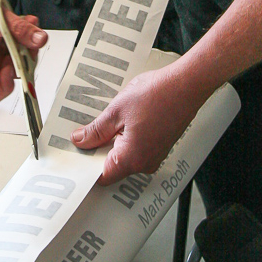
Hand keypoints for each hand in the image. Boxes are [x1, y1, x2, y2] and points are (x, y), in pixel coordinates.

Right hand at [0, 0, 46, 104]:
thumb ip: (20, 30)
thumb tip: (40, 39)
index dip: (8, 85)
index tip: (16, 66)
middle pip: (11, 75)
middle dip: (24, 59)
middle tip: (29, 44)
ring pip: (18, 58)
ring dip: (27, 44)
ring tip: (29, 27)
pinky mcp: (1, 39)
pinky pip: (19, 43)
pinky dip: (26, 33)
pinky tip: (27, 20)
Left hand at [70, 63, 204, 184]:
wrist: (187, 84)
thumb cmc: (157, 94)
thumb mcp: (117, 110)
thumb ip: (96, 130)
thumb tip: (80, 140)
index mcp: (132, 158)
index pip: (102, 176)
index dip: (86, 167)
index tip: (74, 155)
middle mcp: (145, 163)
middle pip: (112, 167)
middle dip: (98, 151)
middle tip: (84, 133)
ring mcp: (154, 156)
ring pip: (124, 157)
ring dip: (112, 143)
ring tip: (106, 121)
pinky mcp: (160, 147)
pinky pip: (136, 150)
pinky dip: (126, 139)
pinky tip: (122, 120)